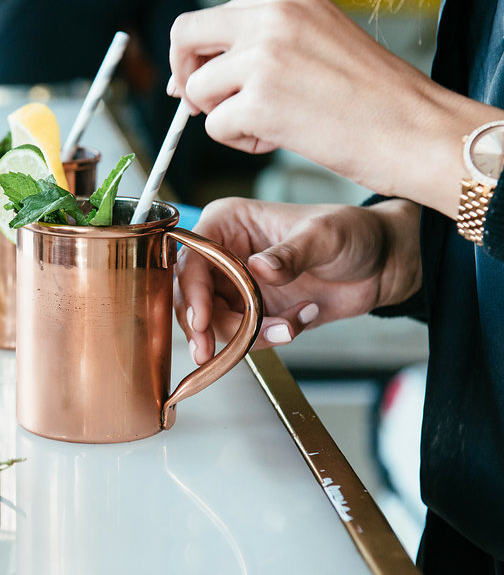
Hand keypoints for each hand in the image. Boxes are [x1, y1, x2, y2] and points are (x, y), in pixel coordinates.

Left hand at [168, 0, 499, 217]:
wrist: (418, 130)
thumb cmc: (373, 97)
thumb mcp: (316, 42)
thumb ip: (260, 44)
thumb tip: (189, 77)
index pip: (210, 17)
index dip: (198, 54)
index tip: (205, 81)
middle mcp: (272, 15)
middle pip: (184, 35)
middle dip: (185, 75)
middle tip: (204, 106)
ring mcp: (264, 56)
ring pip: (198, 89)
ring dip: (224, 117)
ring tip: (272, 126)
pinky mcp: (260, 101)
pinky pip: (215, 126)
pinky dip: (240, 141)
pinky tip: (282, 138)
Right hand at [175, 197, 421, 362]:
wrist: (381, 265)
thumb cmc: (352, 233)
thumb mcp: (324, 236)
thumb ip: (290, 254)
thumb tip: (259, 268)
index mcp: (229, 223)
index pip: (193, 257)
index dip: (192, 291)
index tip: (200, 320)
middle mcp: (224, 253)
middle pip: (192, 295)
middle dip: (204, 325)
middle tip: (210, 352)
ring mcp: (236, 284)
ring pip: (213, 321)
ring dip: (245, 334)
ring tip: (287, 327)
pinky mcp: (251, 310)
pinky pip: (240, 335)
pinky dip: (265, 339)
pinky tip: (296, 323)